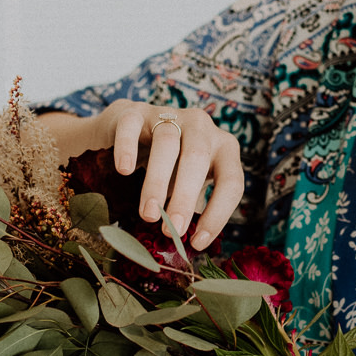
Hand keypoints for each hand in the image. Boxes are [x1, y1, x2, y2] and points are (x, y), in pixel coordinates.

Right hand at [40, 101, 244, 250]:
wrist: (125, 132)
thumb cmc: (166, 168)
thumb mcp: (185, 186)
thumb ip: (190, 206)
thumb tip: (187, 244)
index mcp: (223, 148)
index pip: (231, 181)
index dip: (218, 214)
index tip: (197, 243)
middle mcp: (201, 126)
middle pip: (197, 159)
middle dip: (185, 197)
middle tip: (171, 230)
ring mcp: (168, 114)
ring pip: (167, 143)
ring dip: (157, 181)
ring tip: (148, 213)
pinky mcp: (134, 111)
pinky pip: (132, 126)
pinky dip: (128, 148)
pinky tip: (124, 171)